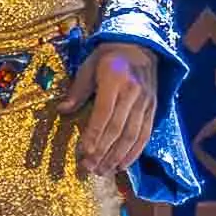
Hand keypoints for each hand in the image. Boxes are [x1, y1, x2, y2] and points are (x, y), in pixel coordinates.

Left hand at [78, 41, 161, 175]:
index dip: (94, 135)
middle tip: (89, 168)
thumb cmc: (109, 56)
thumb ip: (78, 90)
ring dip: (117, 156)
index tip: (83, 152)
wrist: (140, 44)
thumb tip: (62, 111)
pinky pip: (145, 134)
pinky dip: (134, 152)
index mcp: (115, 80)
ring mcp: (146, 102)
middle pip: (118, 128)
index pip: (104, 113)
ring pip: (132, 135)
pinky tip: (122, 165)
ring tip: (103, 171)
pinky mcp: (153, 109)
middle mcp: (133, 93)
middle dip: (103, 151)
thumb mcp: (89, 66)